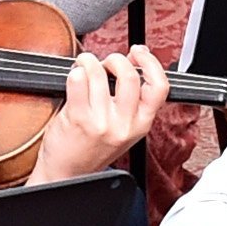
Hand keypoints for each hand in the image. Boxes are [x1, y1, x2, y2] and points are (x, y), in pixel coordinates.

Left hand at [33, 49, 168, 180]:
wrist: (67, 173)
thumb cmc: (92, 148)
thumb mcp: (124, 128)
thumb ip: (132, 101)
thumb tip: (133, 63)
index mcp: (141, 124)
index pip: (159, 87)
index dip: (151, 63)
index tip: (139, 52)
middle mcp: (123, 124)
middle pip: (129, 75)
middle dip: (116, 59)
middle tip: (106, 63)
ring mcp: (101, 122)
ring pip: (99, 73)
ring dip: (89, 61)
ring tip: (84, 66)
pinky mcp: (78, 118)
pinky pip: (78, 80)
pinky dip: (75, 71)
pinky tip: (74, 76)